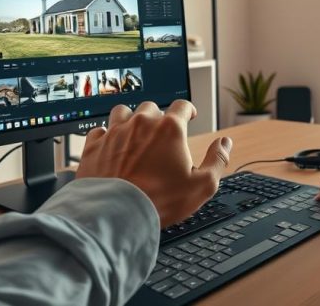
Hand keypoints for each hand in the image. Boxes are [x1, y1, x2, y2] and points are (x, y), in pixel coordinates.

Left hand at [76, 100, 232, 226]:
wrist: (116, 213)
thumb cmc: (159, 201)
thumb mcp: (202, 185)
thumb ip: (217, 160)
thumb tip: (225, 143)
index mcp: (169, 129)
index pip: (183, 106)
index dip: (189, 110)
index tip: (190, 115)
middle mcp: (141, 123)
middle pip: (152, 107)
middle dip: (158, 117)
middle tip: (161, 132)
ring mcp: (115, 132)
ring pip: (123, 112)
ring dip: (130, 119)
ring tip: (134, 131)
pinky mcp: (94, 145)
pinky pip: (99, 130)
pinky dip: (106, 135)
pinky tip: (110, 145)